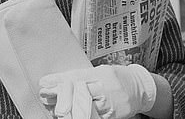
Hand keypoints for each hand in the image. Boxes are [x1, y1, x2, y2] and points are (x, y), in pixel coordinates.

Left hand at [39, 64, 156, 118]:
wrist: (140, 90)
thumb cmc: (118, 78)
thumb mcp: (102, 71)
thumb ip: (85, 75)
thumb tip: (62, 79)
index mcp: (103, 75)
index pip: (77, 77)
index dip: (59, 80)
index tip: (44, 81)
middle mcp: (106, 90)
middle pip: (78, 93)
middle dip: (59, 95)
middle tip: (44, 94)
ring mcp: (109, 106)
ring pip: (82, 108)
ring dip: (65, 108)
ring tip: (51, 106)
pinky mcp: (111, 117)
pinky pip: (91, 118)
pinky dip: (76, 117)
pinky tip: (66, 115)